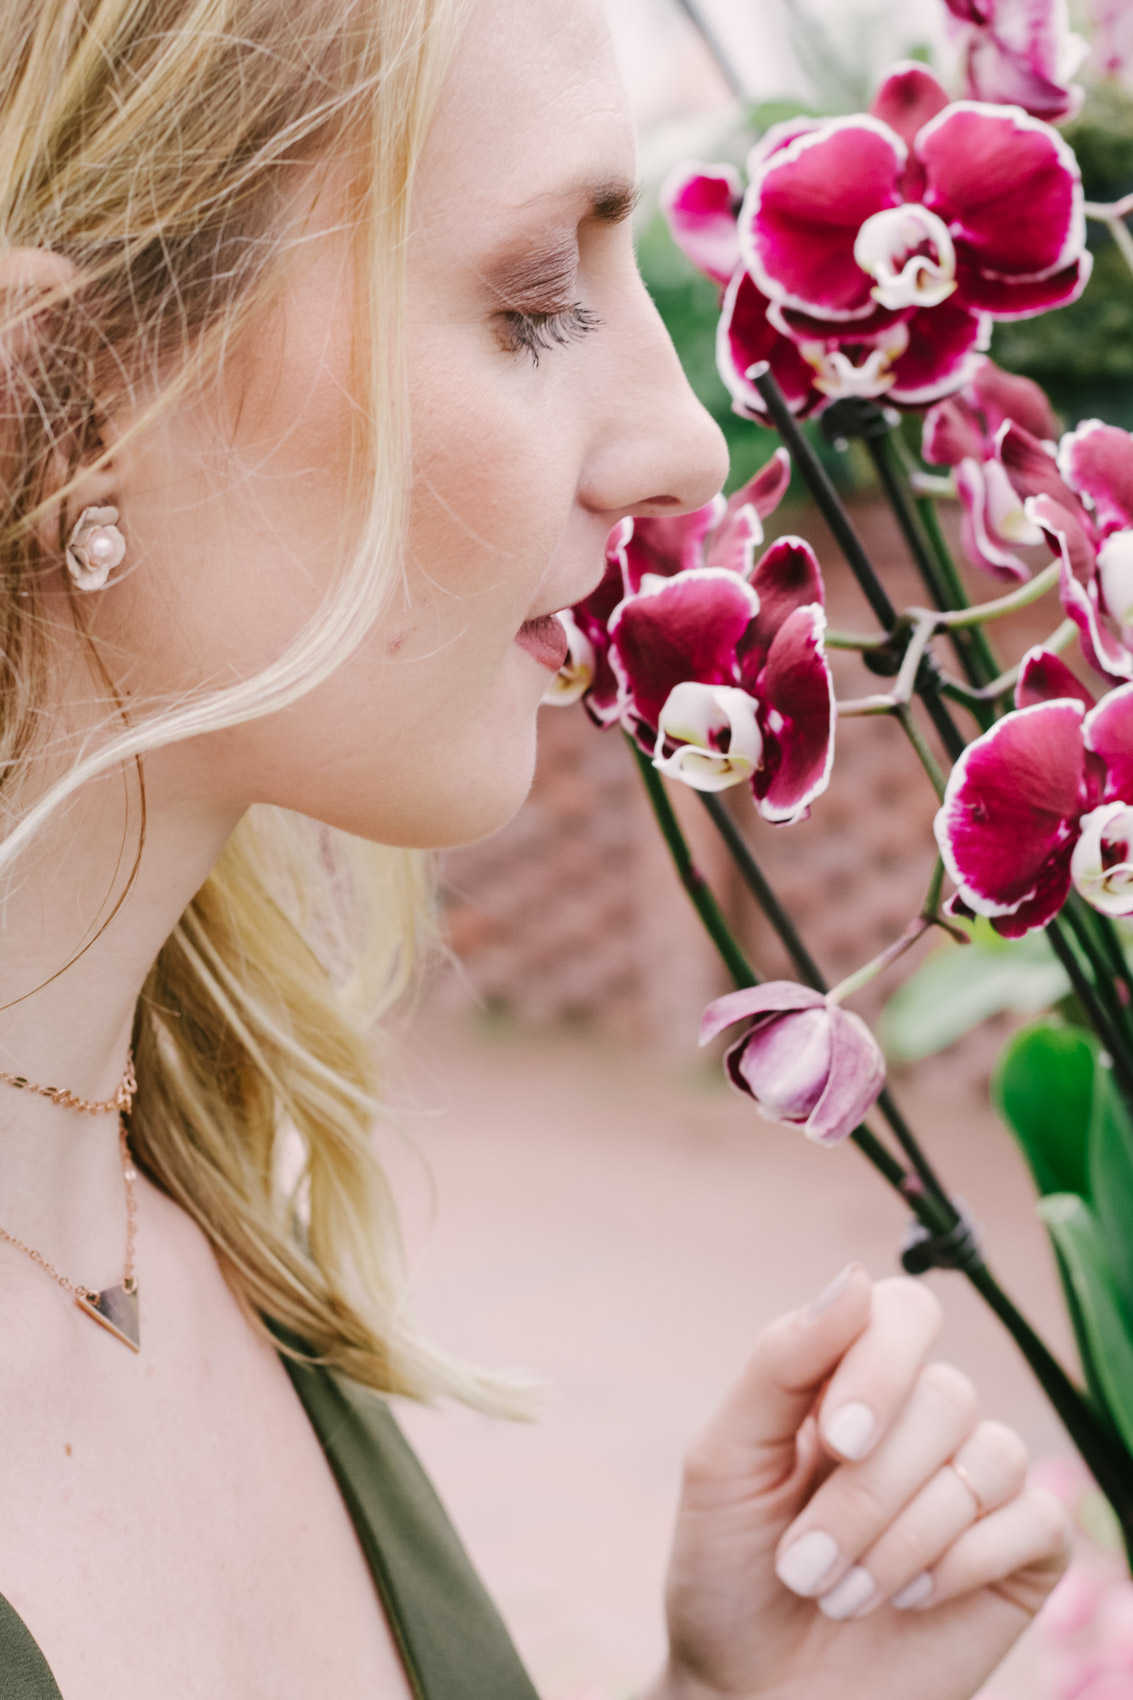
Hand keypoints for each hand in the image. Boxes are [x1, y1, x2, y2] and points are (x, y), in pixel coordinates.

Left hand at [644, 1266, 1070, 1699]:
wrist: (750, 1695)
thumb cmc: (728, 1572)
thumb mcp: (725, 1460)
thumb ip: (782, 1361)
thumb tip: (857, 1277)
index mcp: (848, 1378)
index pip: (904, 1311)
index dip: (880, 1366)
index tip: (835, 1442)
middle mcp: (919, 1418)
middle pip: (942, 1395)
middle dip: (868, 1492)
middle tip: (804, 1564)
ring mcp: (972, 1482)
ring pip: (988, 1458)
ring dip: (900, 1540)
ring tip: (840, 1595)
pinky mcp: (1018, 1553)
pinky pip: (1032, 1519)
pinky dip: (963, 1563)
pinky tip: (910, 1599)